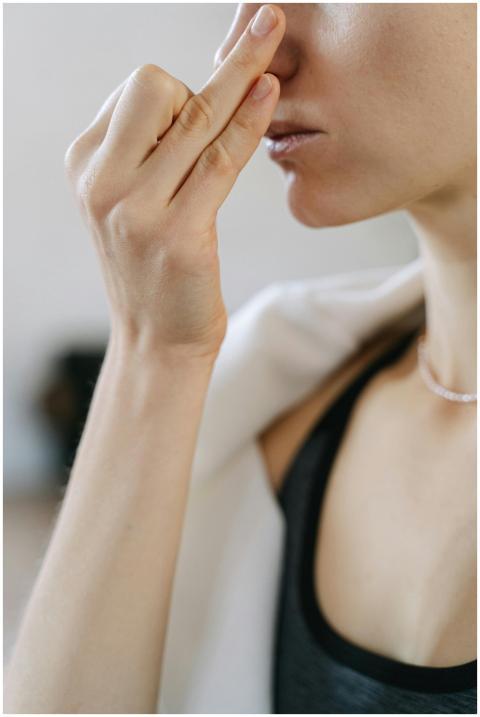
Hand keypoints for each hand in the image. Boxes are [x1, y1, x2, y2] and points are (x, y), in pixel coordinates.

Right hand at [64, 4, 285, 361]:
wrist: (158, 340)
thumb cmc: (156, 266)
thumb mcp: (134, 201)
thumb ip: (151, 149)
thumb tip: (207, 86)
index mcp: (85, 164)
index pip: (136, 90)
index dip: (180, 93)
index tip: (205, 112)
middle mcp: (101, 180)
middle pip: (156, 86)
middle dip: (201, 84)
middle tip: (225, 110)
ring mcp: (136, 209)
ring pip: (197, 117)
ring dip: (242, 72)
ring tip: (273, 29)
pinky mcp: (177, 234)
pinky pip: (222, 159)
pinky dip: (250, 120)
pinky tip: (271, 90)